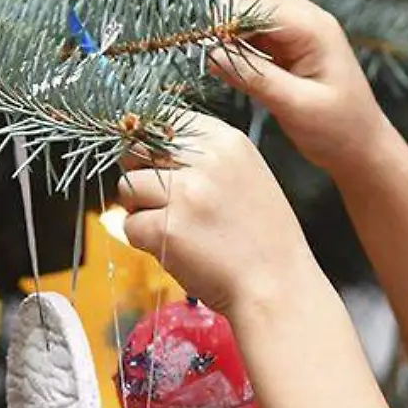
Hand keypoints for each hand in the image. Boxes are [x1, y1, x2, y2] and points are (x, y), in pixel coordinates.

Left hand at [116, 113, 326, 319]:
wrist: (279, 289)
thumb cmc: (264, 241)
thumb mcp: (249, 178)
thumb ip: (207, 159)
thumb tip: (150, 145)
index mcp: (228, 142)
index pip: (165, 119)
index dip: (153, 144)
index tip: (159, 167)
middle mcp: (206, 160)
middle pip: (138, 148)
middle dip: (140, 174)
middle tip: (164, 203)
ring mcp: (186, 193)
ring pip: (128, 186)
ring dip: (141, 211)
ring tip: (175, 231)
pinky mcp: (168, 228)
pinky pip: (130, 226)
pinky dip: (144, 242)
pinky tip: (176, 251)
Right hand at [211, 0, 398, 179]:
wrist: (362, 149)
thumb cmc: (340, 131)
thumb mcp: (296, 107)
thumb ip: (255, 77)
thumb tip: (213, 54)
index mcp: (314, 30)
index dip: (228, 17)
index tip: (209, 46)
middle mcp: (306, 21)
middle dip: (226, 16)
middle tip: (213, 52)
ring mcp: (297, 32)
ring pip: (250, 7)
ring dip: (229, 29)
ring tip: (222, 62)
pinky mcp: (288, 47)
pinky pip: (253, 30)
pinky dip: (236, 43)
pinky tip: (232, 67)